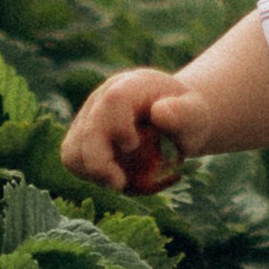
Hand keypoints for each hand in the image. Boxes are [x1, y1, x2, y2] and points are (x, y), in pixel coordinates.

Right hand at [62, 65, 213, 191]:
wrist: (175, 117)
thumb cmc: (187, 116)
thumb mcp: (196, 113)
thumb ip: (183, 113)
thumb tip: (159, 113)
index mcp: (130, 86)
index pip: (113, 101)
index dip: (119, 128)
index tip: (133, 146)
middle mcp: (102, 99)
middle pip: (85, 131)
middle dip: (100, 164)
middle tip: (121, 182)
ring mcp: (88, 119)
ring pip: (72, 152)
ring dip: (94, 174)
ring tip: (121, 178)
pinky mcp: (82, 139)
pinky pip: (74, 162)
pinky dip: (92, 176)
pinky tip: (115, 175)